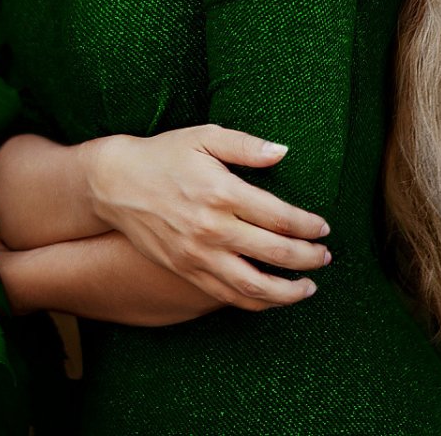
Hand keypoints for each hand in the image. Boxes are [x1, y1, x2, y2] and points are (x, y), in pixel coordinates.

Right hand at [85, 124, 332, 312]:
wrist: (115, 184)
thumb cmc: (164, 155)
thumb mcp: (204, 138)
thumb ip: (246, 146)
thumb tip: (282, 152)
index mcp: (222, 192)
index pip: (280, 218)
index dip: (308, 226)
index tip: (323, 228)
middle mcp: (212, 228)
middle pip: (275, 253)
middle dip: (308, 258)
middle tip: (324, 256)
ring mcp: (198, 255)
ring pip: (255, 286)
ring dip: (289, 291)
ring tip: (308, 287)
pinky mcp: (186, 271)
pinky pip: (228, 296)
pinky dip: (256, 302)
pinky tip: (273, 298)